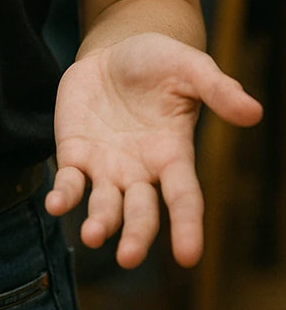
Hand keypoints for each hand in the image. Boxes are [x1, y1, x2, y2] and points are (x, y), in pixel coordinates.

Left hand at [46, 31, 261, 267]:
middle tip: (128, 257)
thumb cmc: (159, 62)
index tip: (188, 256)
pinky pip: (69, 181)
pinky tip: (55, 203)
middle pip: (141, 213)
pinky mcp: (74, 153)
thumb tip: (254, 112)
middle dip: (136, 236)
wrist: (114, 51)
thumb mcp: (190, 67)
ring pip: (104, 206)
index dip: (187, 227)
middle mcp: (141, 171)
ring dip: (99, 222)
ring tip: (93, 235)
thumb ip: (218, 89)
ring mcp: (106, 166)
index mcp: (173, 155)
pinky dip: (63, 195)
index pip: (184, 198)